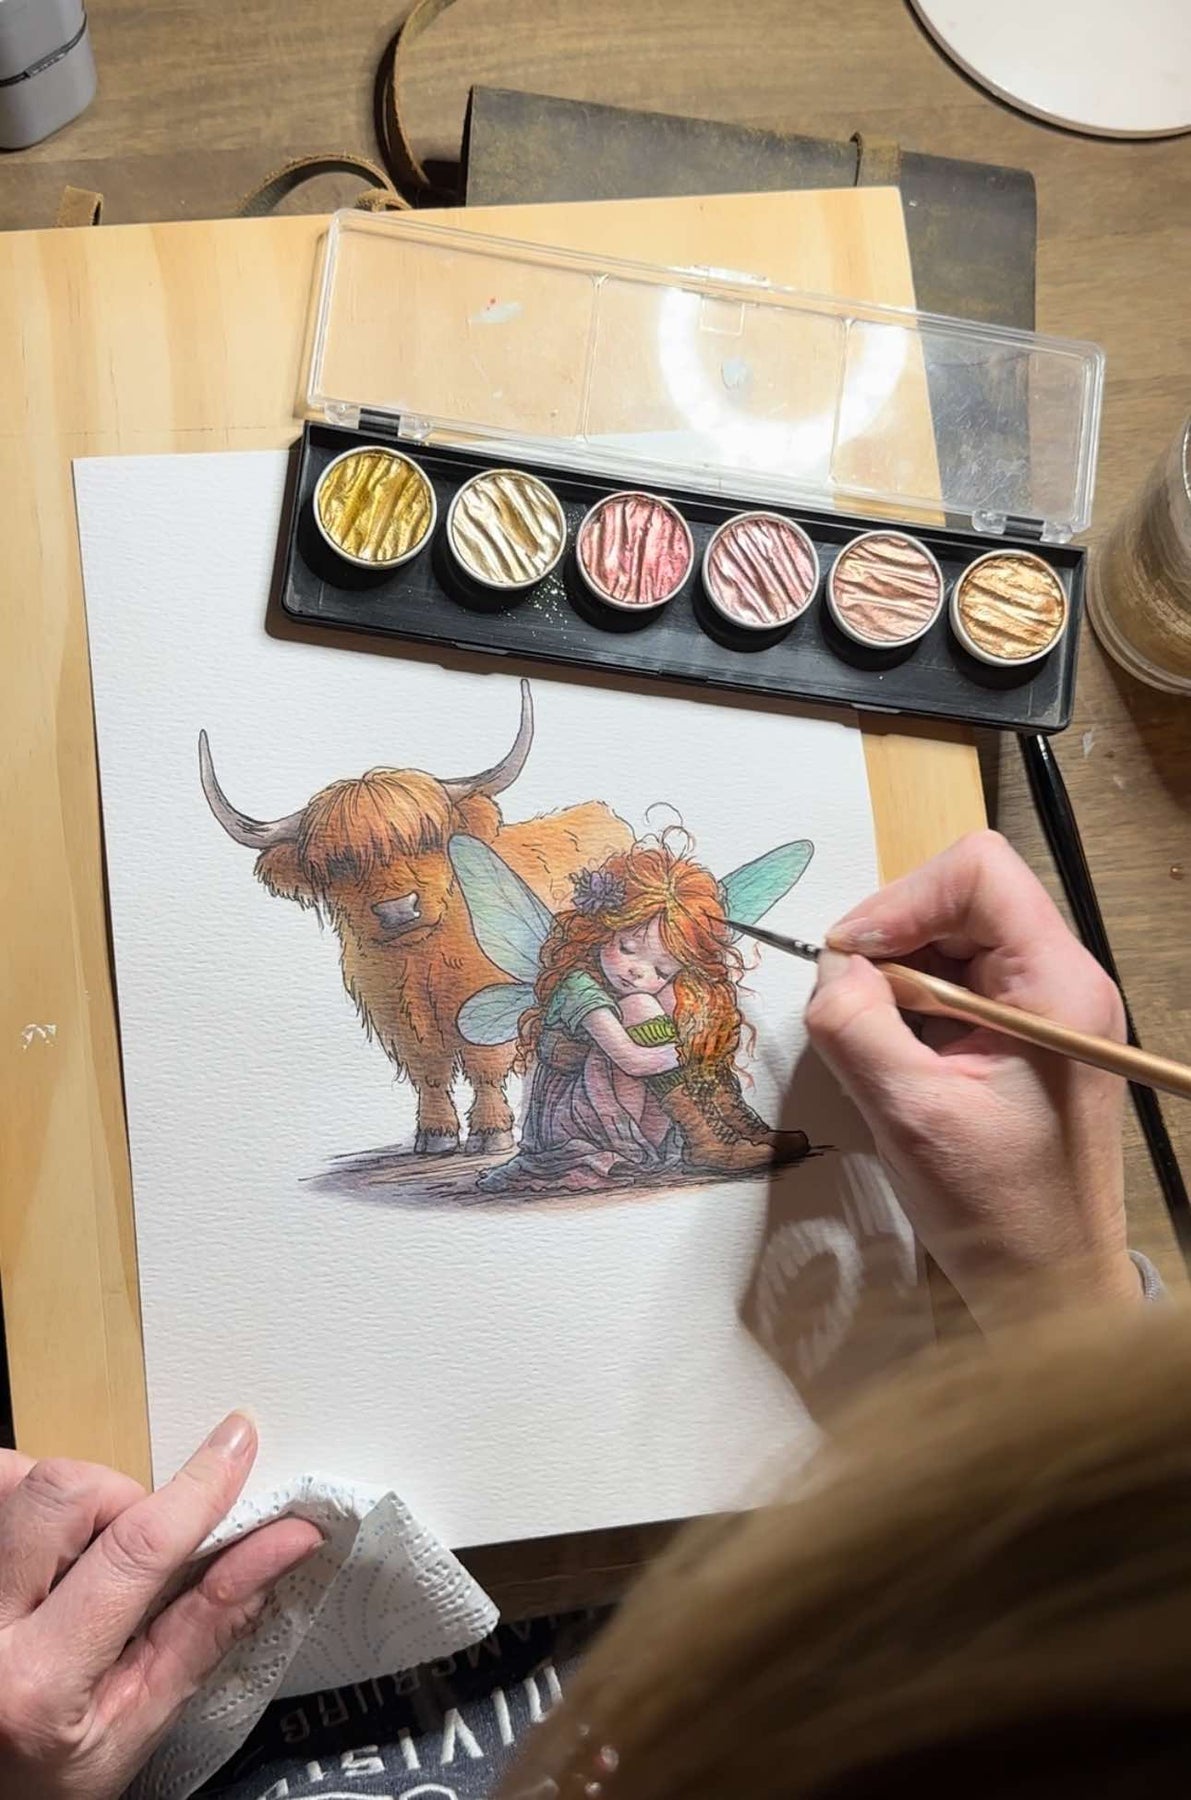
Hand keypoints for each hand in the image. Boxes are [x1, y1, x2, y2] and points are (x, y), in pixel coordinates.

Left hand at [0, 1415, 321, 1799]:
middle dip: (120, 1497)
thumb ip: (212, 1621)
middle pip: (62, 1492)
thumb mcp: (144, 1718)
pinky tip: (49, 1550)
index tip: (237, 1446)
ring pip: (19, 1479)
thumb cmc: (54, 1774)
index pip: (133, 1551)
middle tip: (137, 1550)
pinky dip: (30, 1502)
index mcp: (40, 1682)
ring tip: (82, 1558)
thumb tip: (285, 1542)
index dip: (197, 1491)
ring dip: (73, 1500)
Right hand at [805, 831, 1135, 1324]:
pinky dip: (912, 1008)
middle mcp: (1062, 981)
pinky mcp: (1025, 1035)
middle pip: (961, 899)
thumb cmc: (1001, 1213)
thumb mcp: (910, 1114)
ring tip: (884, 1048)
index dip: (901, 899)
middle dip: (893, 943)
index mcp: (1057, 986)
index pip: (977, 873)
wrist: (1050, 1284)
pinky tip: (902, 1061)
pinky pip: (956, 984)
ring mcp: (1047, 1007)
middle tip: (857, 1009)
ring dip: (898, 980)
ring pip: (952, 940)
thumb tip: (830, 967)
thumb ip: (857, 1025)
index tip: (854, 958)